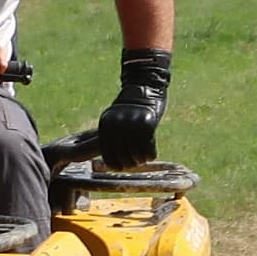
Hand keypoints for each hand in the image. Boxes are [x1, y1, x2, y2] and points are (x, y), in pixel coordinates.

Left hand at [97, 49, 169, 163]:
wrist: (145, 87)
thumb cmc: (130, 107)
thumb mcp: (114, 118)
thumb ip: (111, 135)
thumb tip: (109, 161)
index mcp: (105, 124)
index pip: (107, 152)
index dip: (114, 163)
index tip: (120, 167)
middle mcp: (117, 125)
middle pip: (121, 155)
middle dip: (128, 163)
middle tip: (134, 164)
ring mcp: (132, 124)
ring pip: (135, 153)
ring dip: (139, 160)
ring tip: (142, 160)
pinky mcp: (147, 124)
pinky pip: (148, 147)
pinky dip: (149, 154)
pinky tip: (151, 156)